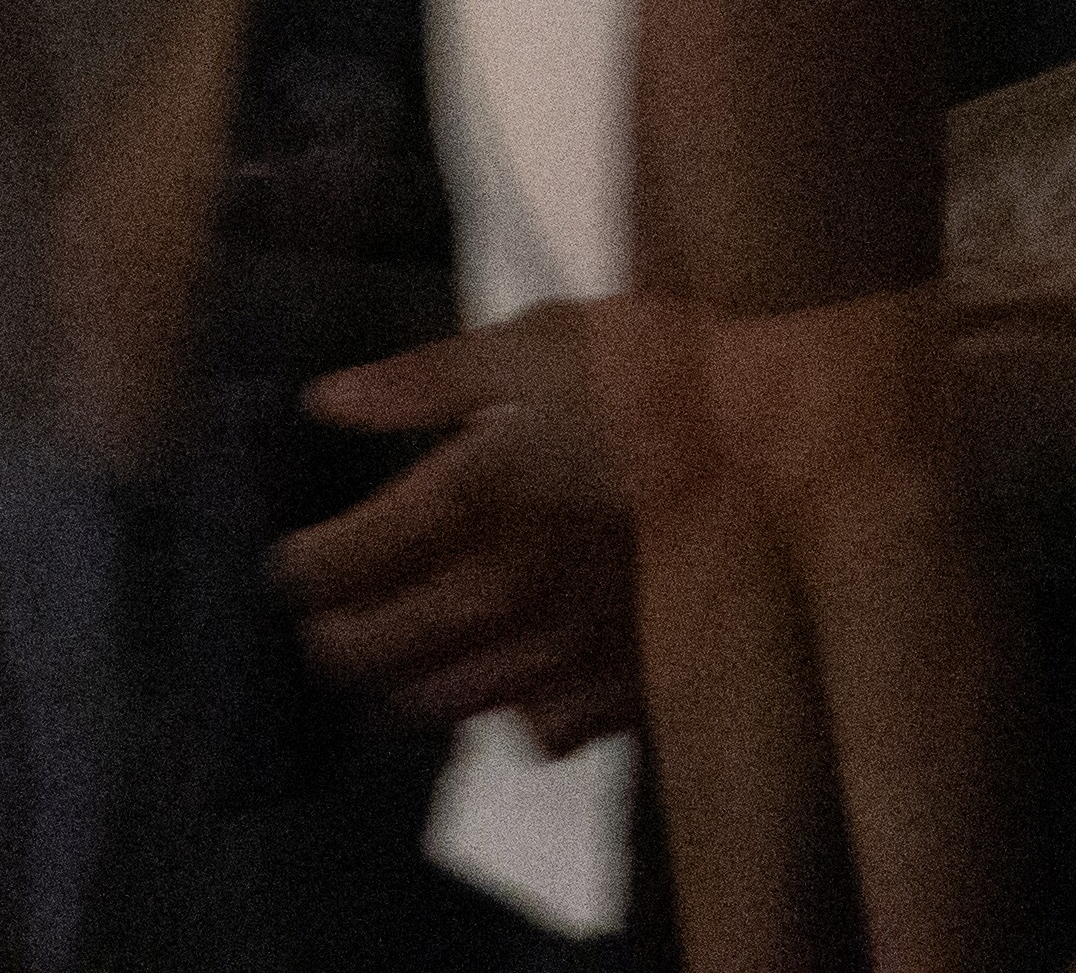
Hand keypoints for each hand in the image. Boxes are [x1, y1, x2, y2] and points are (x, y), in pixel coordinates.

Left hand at [269, 313, 643, 755]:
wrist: (790, 432)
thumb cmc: (655, 369)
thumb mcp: (534, 344)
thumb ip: (421, 382)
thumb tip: (323, 402)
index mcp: (470, 499)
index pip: (344, 563)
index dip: (299, 570)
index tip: (285, 565)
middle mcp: (503, 591)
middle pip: (377, 650)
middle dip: (332, 642)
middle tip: (320, 628)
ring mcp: (565, 649)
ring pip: (444, 705)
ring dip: (401, 692)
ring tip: (389, 672)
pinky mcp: (628, 684)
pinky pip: (541, 732)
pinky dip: (514, 716)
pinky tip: (513, 684)